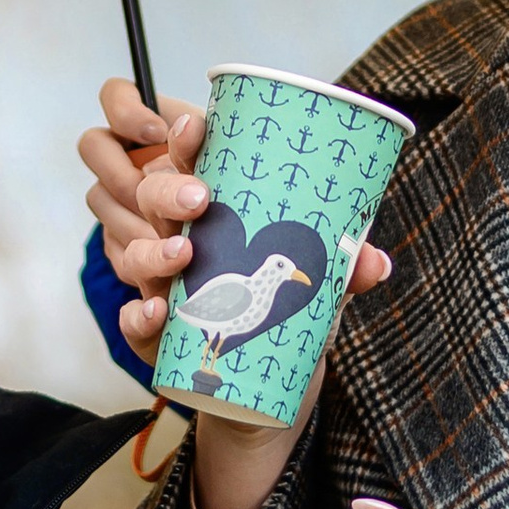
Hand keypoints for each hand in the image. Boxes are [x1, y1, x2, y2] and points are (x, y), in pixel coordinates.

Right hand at [80, 77, 392, 352]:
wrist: (266, 384)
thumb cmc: (288, 313)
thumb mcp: (321, 285)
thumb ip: (344, 270)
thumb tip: (375, 263)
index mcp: (216, 211)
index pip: (190, 161)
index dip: (185, 138)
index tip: (195, 125)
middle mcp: (182, 238)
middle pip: (151, 197)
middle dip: (167, 190)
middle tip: (200, 198)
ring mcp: (164, 284)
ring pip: (135, 253)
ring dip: (154, 251)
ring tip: (185, 253)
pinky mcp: (156, 333)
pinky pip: (132, 320)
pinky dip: (138, 317)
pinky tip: (156, 312)